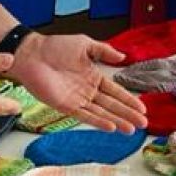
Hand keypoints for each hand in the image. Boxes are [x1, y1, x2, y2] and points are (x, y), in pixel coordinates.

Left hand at [9, 33, 146, 133]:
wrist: (32, 53)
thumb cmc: (55, 46)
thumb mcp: (85, 44)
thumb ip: (104, 51)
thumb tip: (123, 57)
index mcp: (94, 76)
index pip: (116, 92)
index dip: (129, 100)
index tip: (143, 109)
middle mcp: (87, 91)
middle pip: (112, 105)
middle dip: (128, 114)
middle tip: (143, 124)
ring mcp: (77, 99)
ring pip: (101, 113)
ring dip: (117, 121)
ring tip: (131, 130)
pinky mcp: (64, 106)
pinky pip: (84, 115)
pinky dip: (97, 121)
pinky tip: (110, 127)